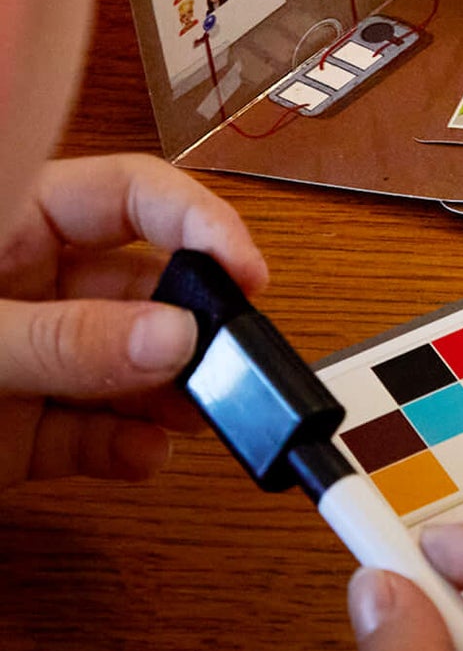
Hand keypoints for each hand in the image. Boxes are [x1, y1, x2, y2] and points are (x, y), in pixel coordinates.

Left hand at [0, 154, 268, 487]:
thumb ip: (65, 339)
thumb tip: (175, 338)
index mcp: (18, 228)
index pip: (132, 196)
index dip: (200, 222)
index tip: (250, 272)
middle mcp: (34, 289)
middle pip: (145, 289)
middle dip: (195, 326)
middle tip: (233, 360)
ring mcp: (33, 362)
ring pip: (131, 366)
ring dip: (173, 393)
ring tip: (197, 416)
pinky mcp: (22, 434)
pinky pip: (94, 435)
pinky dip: (126, 448)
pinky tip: (142, 453)